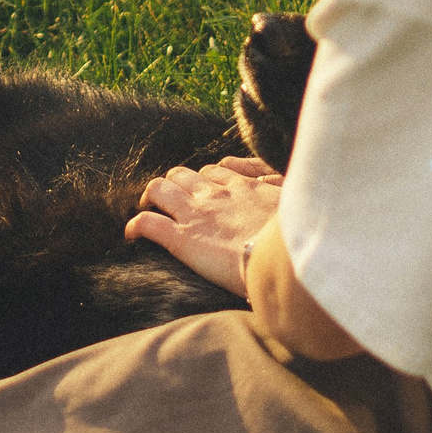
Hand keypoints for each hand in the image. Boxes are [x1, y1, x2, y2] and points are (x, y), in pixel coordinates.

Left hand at [124, 157, 283, 297]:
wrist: (282, 260)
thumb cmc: (297, 239)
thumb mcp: (300, 209)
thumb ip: (290, 199)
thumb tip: (296, 197)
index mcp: (244, 186)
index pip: (215, 171)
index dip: (204, 181)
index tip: (204, 193)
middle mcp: (216, 193)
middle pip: (182, 174)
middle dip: (174, 184)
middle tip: (173, 203)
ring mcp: (196, 213)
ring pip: (159, 189)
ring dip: (152, 198)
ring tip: (150, 211)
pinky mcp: (182, 238)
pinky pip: (147, 223)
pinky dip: (135, 226)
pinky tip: (131, 236)